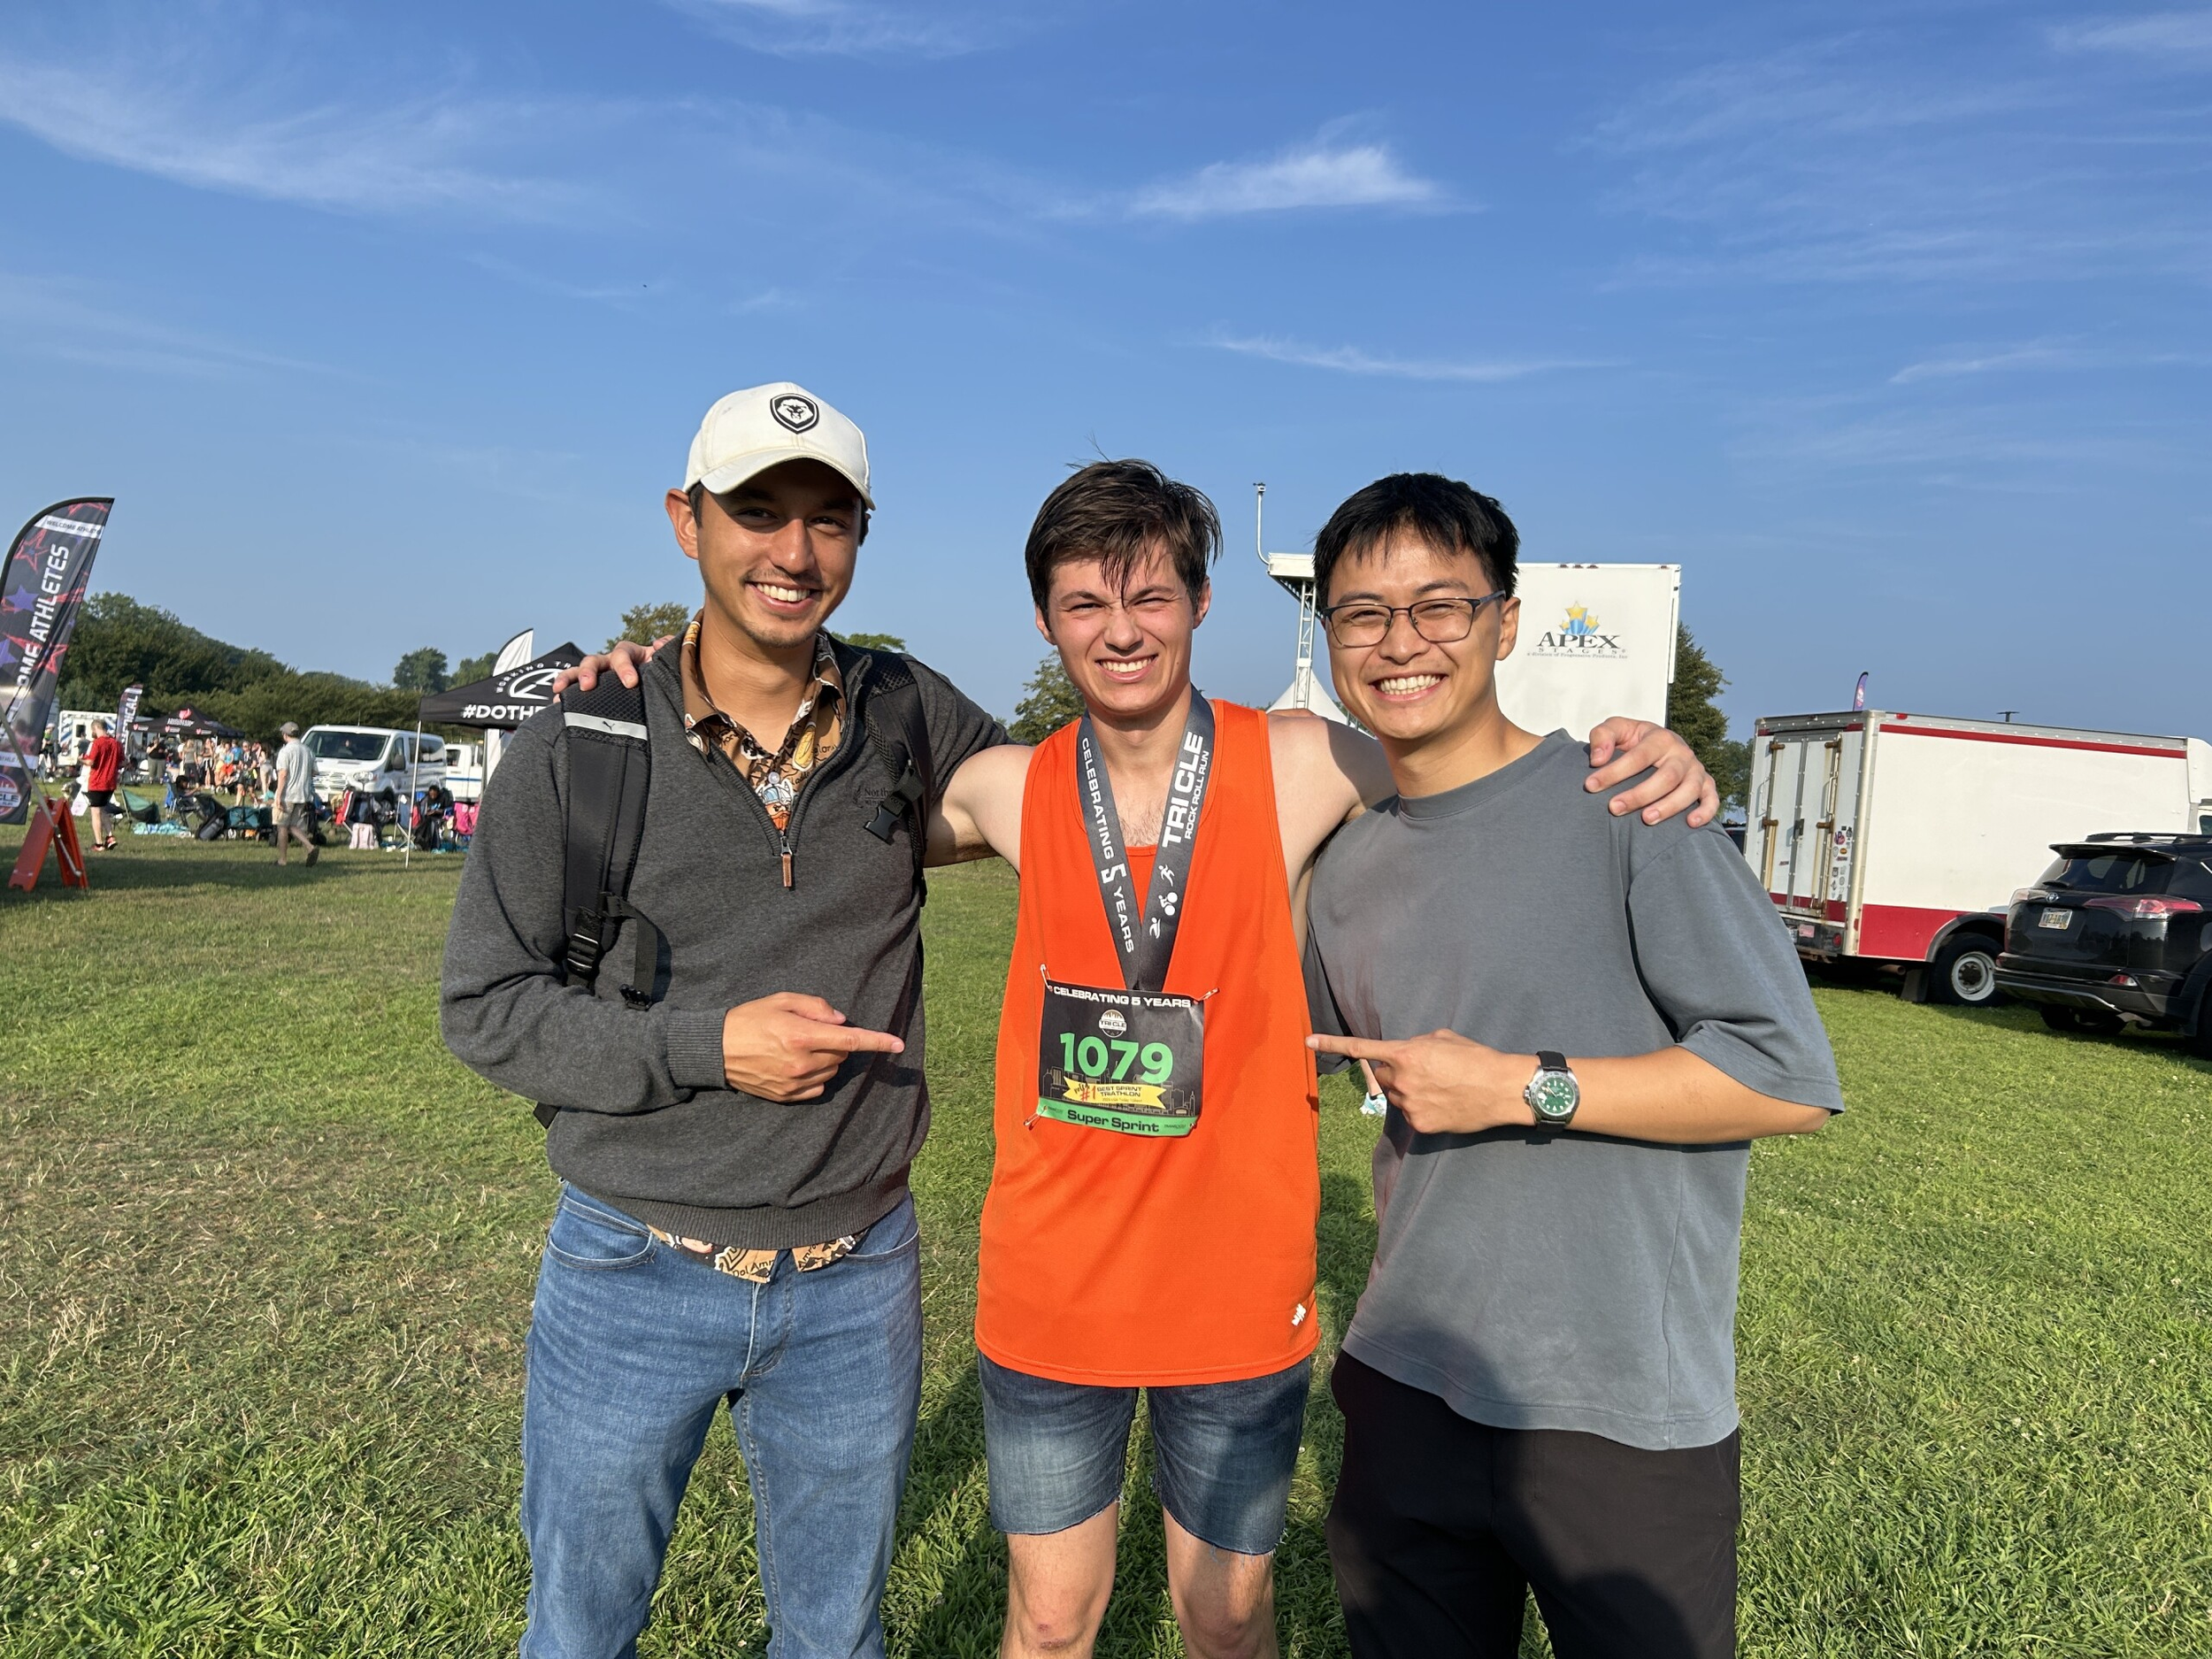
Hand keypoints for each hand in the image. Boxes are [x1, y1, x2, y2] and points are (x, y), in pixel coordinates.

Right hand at [552, 636, 670, 694]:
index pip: (623, 654)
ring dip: (569, 679)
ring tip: (560, 693)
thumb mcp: (670, 661)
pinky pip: (576, 689)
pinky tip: (557, 703)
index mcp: (631, 654)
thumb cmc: (665, 673)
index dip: (624, 667)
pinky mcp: (595, 690)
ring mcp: (601, 676)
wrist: (664, 685)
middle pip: (595, 660)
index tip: (630, 683)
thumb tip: (659, 644)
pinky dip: (565, 693)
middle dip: (589, 672)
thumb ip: (669, 650)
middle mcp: (612, 662)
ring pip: (580, 672)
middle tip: (588, 686)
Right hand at [722, 992, 903, 1099]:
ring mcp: (794, 1083)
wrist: (715, 1050)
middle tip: (811, 1031)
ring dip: (826, 1059)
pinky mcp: (787, 1096)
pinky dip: (816, 1076)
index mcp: (800, 1035)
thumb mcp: (781, 1000)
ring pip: (831, 1072)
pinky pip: (818, 1088)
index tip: (899, 1045)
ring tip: (798, 1047)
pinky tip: (795, 1064)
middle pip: (841, 1055)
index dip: (877, 1042)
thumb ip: (815, 1006)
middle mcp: (800, 1063)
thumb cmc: (749, 1018)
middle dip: (836, 1042)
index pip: (850, 1040)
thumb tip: (840, 1020)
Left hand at [1309, 1030, 1532, 1135]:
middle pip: (1381, 1076)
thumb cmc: (1475, 1058)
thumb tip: (1404, 1053)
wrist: (1500, 1089)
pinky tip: (1444, 1103)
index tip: (1307, 1040)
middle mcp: (1402, 1081)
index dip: (1332, 1043)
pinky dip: (1421, 1108)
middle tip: (1422, 1071)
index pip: (1362, 1049)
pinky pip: (1410, 1114)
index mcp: (1406, 1054)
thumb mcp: (1442, 1038)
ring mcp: (1410, 1106)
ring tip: (1439, 1087)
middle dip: (1393, 1072)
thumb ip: (1415, 1044)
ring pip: (1395, 1096)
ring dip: (1408, 1090)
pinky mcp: (1420, 1125)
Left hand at [1585, 719, 1717, 827]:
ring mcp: (1696, 770)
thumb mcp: (1616, 729)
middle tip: (1614, 808)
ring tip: (1646, 820)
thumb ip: (1603, 737)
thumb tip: (1597, 760)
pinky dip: (1706, 811)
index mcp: (1660, 737)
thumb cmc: (1634, 740)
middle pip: (1666, 776)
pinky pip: (1712, 799)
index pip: (1638, 756)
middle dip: (1640, 794)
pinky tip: (1690, 823)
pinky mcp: (1706, 785)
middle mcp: (1681, 753)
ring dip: (1669, 806)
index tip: (1591, 786)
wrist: (1658, 745)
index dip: (1615, 772)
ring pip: (1689, 789)